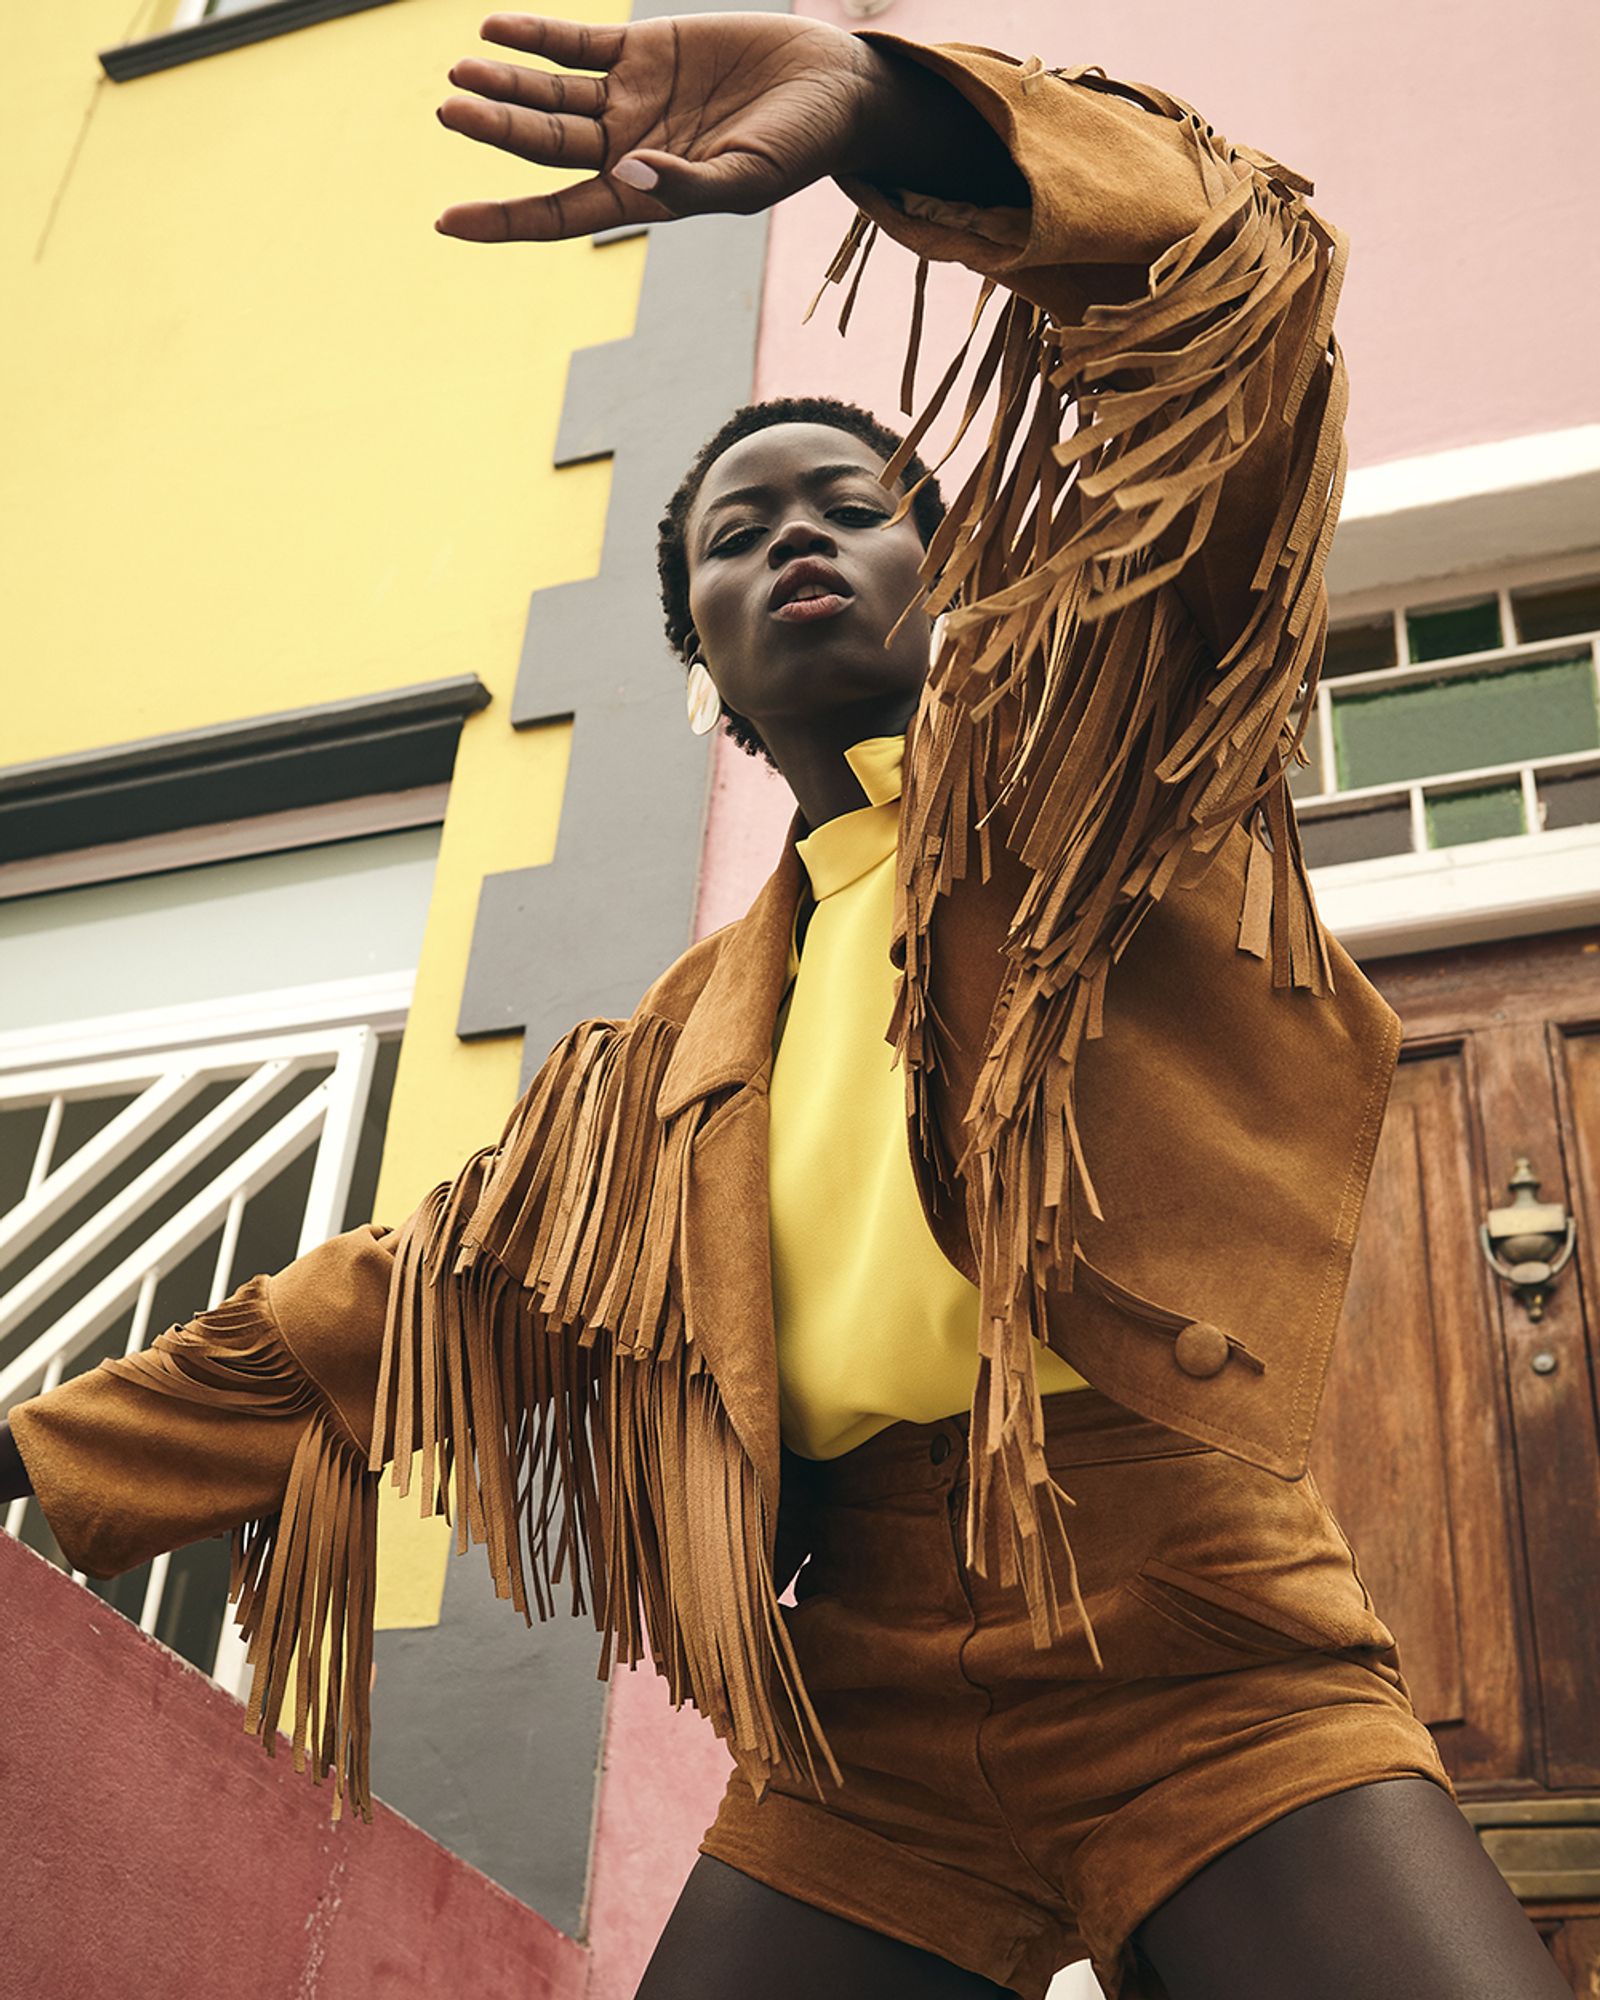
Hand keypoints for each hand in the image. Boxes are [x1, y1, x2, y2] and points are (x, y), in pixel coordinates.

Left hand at [434, 11, 884, 242]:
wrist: (832, 88)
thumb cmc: (800, 150)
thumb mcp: (749, 180)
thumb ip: (689, 186)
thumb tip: (627, 175)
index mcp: (644, 196)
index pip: (560, 214)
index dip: (504, 219)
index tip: (448, 222)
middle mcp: (626, 150)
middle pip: (544, 145)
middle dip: (495, 130)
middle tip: (450, 111)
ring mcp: (630, 98)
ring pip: (551, 93)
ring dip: (505, 84)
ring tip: (459, 73)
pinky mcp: (643, 48)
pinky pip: (577, 42)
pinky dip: (536, 35)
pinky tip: (495, 30)